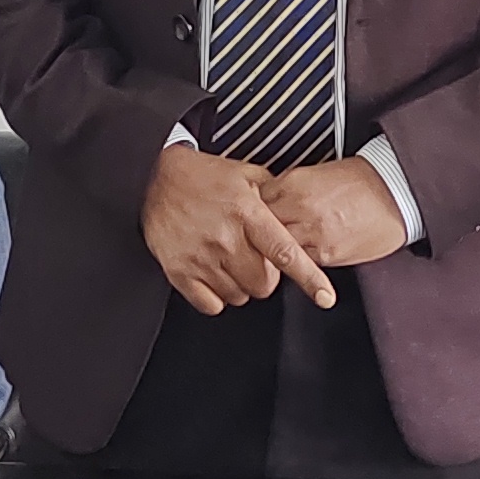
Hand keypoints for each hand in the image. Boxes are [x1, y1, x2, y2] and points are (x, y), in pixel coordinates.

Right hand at [143, 142, 333, 313]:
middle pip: (264, 284)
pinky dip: (216, 295)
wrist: (154, 176)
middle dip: (266, 276)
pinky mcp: (179, 271)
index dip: (309, 278)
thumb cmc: (204, 176)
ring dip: (240, 284)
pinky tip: (214, 274)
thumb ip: (276, 193)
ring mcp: (201, 257)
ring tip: (230, 261)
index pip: (285, 252)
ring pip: (239, 296)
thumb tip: (300, 209)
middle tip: (254, 259)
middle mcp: (226, 238)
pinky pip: (210, 304)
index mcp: (248, 213)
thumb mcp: (246, 174)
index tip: (325, 297)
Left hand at [262, 156, 407, 277]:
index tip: (249, 216)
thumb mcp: (315, 174)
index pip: (253, 202)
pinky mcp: (325, 254)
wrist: (394, 193)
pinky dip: (295, 262)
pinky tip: (299, 255)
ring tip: (275, 250)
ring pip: (274, 250)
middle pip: (258, 228)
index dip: (250, 211)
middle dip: (255, 234)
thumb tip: (264, 202)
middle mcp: (299, 208)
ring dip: (272, 252)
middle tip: (255, 238)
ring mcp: (311, 234)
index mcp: (293, 183)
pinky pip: (298, 263)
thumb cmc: (360, 181)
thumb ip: (286, 189)